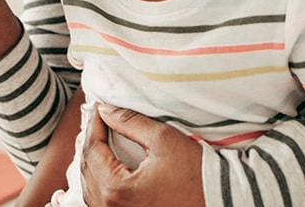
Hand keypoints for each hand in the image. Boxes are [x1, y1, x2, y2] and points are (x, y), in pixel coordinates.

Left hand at [80, 104, 203, 206]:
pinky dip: (98, 180)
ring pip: (89, 186)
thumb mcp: (163, 139)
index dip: (94, 124)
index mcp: (116, 188)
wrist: (217, 200)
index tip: (98, 107)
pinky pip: (99, 199)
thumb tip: (106, 111)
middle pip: (86, 168)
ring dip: (91, 161)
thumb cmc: (194, 173)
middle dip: (90, 141)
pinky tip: (104, 165)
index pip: (92, 149)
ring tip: (99, 138)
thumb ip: (129, 122)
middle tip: (97, 119)